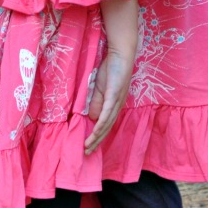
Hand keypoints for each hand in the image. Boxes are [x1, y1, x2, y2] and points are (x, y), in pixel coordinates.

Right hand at [84, 0, 137, 154]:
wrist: (121, 53)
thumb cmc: (112, 68)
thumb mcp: (101, 88)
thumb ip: (96, 102)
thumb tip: (91, 119)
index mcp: (114, 105)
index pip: (106, 125)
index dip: (97, 137)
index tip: (88, 147)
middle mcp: (117, 106)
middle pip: (107, 128)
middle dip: (96, 142)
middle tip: (86, 153)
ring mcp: (117, 100)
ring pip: (107, 123)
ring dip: (97, 136)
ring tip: (87, 146)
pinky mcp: (114, 94)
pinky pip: (107, 111)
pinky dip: (101, 123)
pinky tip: (96, 130)